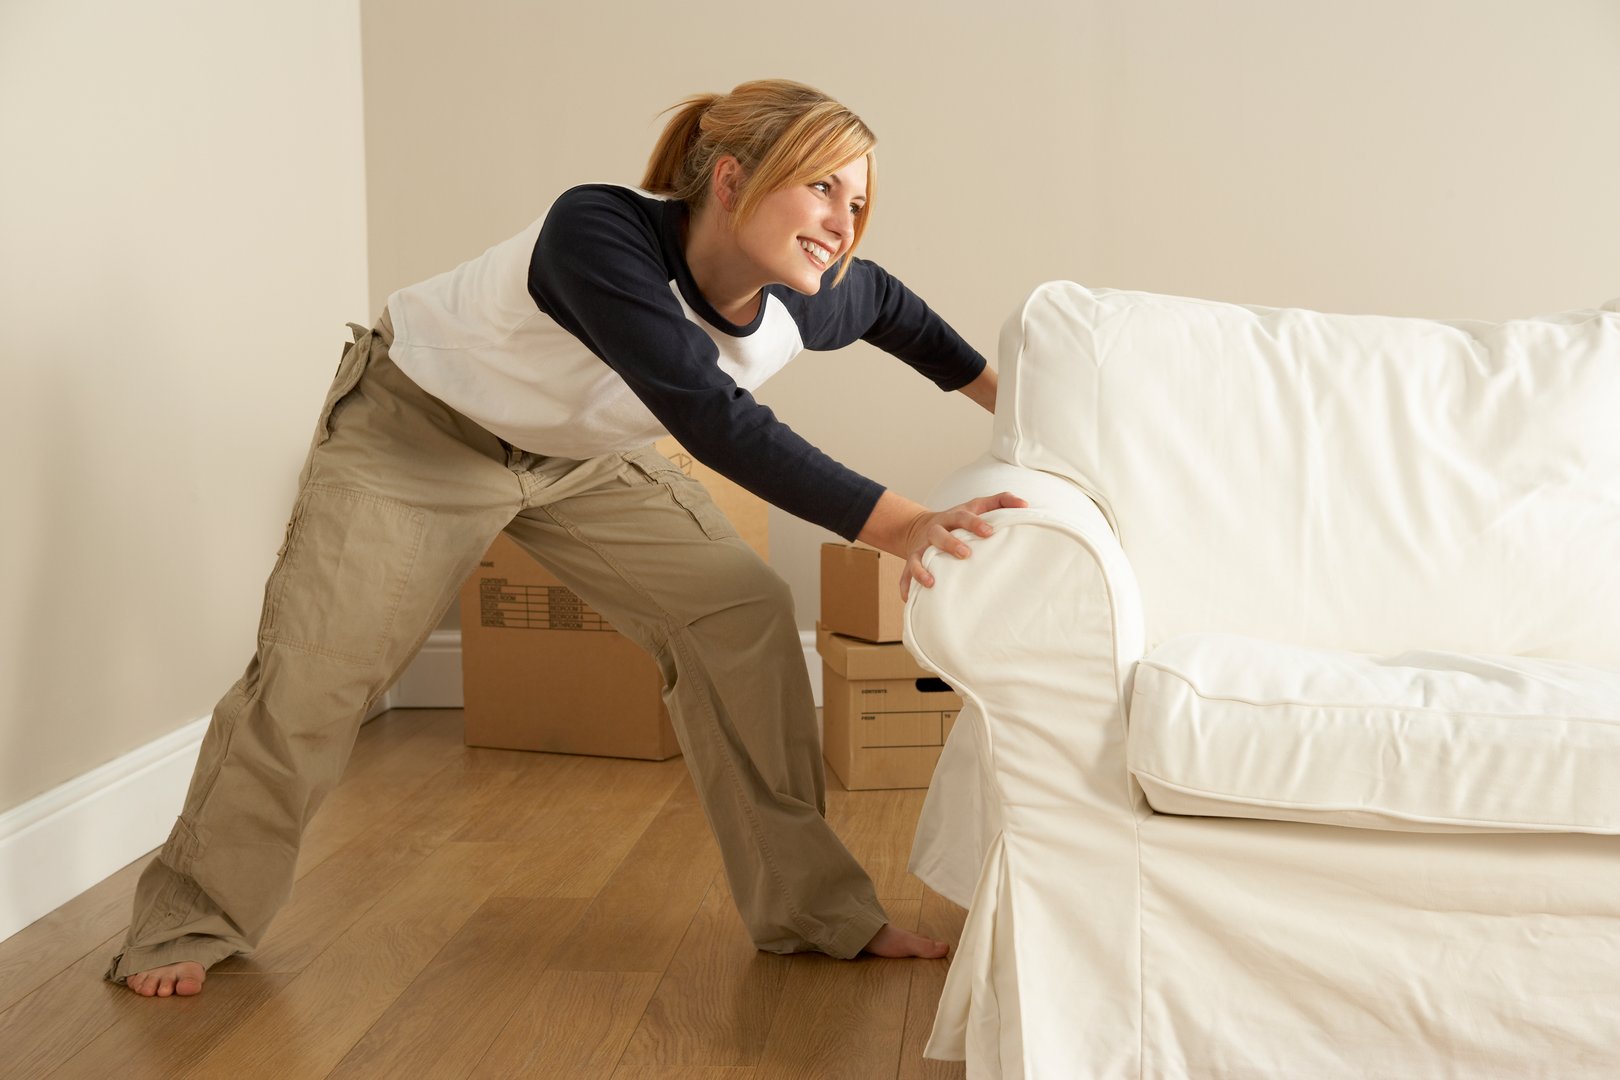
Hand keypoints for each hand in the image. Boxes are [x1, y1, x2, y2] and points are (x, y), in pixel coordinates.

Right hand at [898, 492, 1028, 600]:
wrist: (921, 526)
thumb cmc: (958, 520)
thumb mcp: (976, 506)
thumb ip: (1000, 502)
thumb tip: (1025, 504)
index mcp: (952, 517)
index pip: (963, 516)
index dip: (974, 523)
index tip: (989, 532)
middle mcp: (935, 530)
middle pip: (939, 534)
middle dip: (950, 544)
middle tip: (966, 554)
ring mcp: (921, 547)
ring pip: (917, 556)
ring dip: (922, 568)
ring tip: (931, 582)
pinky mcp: (911, 560)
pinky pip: (905, 574)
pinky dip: (906, 586)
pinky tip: (909, 598)